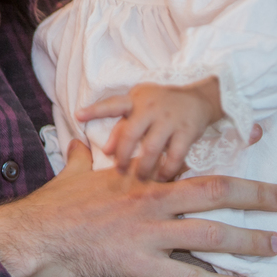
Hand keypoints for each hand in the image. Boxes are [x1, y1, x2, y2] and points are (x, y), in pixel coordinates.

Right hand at [0, 137, 276, 276]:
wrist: (30, 239)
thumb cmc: (49, 210)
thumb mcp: (69, 177)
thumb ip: (80, 160)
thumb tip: (76, 142)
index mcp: (135, 179)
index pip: (185, 162)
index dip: (220, 158)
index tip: (248, 147)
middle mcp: (148, 200)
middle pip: (212, 192)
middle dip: (252, 195)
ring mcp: (147, 233)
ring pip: (210, 233)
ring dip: (248, 240)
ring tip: (274, 245)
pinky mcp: (140, 265)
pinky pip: (190, 275)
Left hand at [78, 78, 223, 179]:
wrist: (198, 98)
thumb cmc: (160, 104)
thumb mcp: (139, 107)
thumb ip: (122, 126)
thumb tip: (106, 150)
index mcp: (135, 100)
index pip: (112, 104)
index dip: (95, 110)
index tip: (78, 116)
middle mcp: (150, 108)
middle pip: (131, 133)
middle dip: (122, 154)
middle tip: (118, 170)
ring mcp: (169, 119)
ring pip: (152, 147)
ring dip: (143, 166)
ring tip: (139, 177)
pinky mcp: (187, 131)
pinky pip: (175, 155)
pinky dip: (168, 169)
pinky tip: (162, 177)